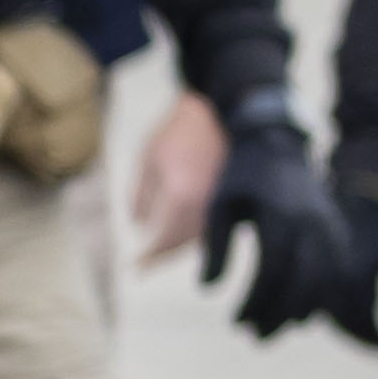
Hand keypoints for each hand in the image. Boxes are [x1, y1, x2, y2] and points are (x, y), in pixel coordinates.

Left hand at [131, 91, 225, 267]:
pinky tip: (189, 230)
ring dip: (181, 246)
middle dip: (163, 253)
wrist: (227, 109)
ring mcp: (227, 206)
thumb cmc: (183, 130)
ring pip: (202, 240)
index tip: (137, 269)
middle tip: (147, 261)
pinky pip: (217, 228)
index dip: (149, 258)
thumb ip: (142, 194)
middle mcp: (207, 208)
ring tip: (164, 246)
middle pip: (182, 244)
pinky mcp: (241, 203)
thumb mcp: (150, 156)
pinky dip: (201, 235)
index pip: (162, 240)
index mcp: (181, 197)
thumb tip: (139, 225)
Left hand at [202, 93, 377, 347]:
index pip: (272, 270)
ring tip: (271, 330)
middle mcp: (312, 223)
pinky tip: (296, 315)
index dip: (254, 301)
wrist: (279, 145)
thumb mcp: (220, 205)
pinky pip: (337, 274)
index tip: (234, 320)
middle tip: (253, 336)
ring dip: (299, 313)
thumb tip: (207, 288)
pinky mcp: (339, 232)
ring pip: (325, 283)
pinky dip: (319, 299)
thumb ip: (216, 246)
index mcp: (281, 215)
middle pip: (303, 283)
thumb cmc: (242, 178)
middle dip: (278, 316)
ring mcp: (331, 228)